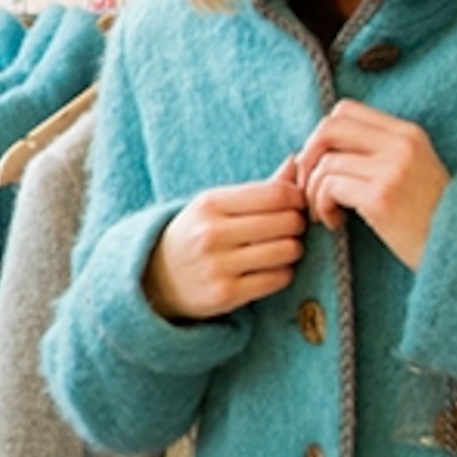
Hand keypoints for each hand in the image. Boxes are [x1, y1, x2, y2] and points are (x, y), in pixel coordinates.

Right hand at [145, 163, 307, 320]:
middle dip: (298, 224)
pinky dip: (284, 273)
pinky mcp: (226, 294)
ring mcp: (217, 266)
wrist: (159, 279)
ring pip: (287, 250)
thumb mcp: (217, 205)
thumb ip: (259, 188)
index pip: (276, 193)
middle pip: (287, 221)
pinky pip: (278, 278)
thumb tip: (297, 161)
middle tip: (291, 228)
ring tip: (283, 248)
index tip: (297, 204)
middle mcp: (211, 233)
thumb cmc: (197, 234)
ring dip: (294, 249)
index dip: (297, 198)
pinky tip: (272, 269)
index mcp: (210, 204)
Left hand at [294, 101, 448, 267]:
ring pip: (326, 162)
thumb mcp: (412, 170)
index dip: (321, 135)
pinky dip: (322, 205)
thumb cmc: (428, 218)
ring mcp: (392, 169)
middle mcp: (401, 144)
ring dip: (314, 191)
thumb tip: (325, 146)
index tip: (320, 163)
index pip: (345, 110)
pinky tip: (335, 222)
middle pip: (329, 127)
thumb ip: (379, 152)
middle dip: (308, 156)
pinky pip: (330, 187)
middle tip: (309, 185)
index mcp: (407, 133)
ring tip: (325, 213)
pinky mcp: (381, 197)